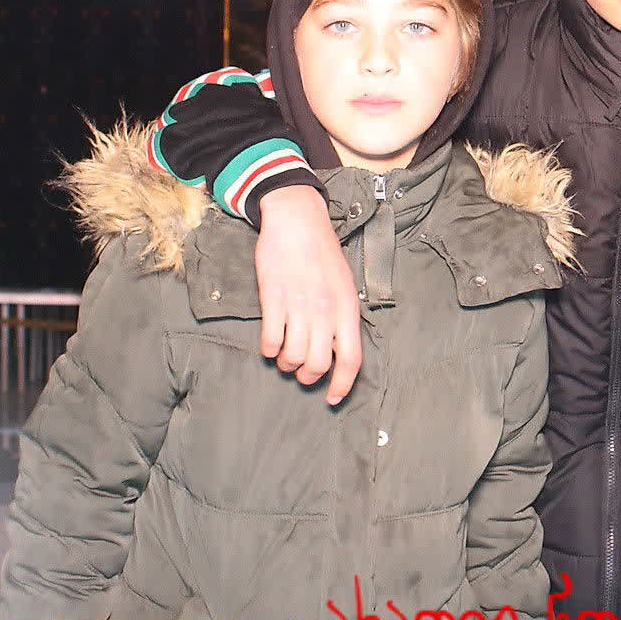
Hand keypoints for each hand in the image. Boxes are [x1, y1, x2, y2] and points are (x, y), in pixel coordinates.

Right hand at [256, 184, 361, 404]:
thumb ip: (343, 315)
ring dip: (287, 364)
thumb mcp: (344, 284)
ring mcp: (299, 305)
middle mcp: (325, 310)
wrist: (297, 221)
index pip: (352, 358)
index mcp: (347, 307)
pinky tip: (270, 345)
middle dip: (309, 376)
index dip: (343, 384)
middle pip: (320, 363)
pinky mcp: (273, 299)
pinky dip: (269, 350)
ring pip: (294, 356)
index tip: (333, 398)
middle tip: (302, 372)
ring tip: (285, 358)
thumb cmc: (322, 253)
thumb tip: (339, 348)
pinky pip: (271, 340)